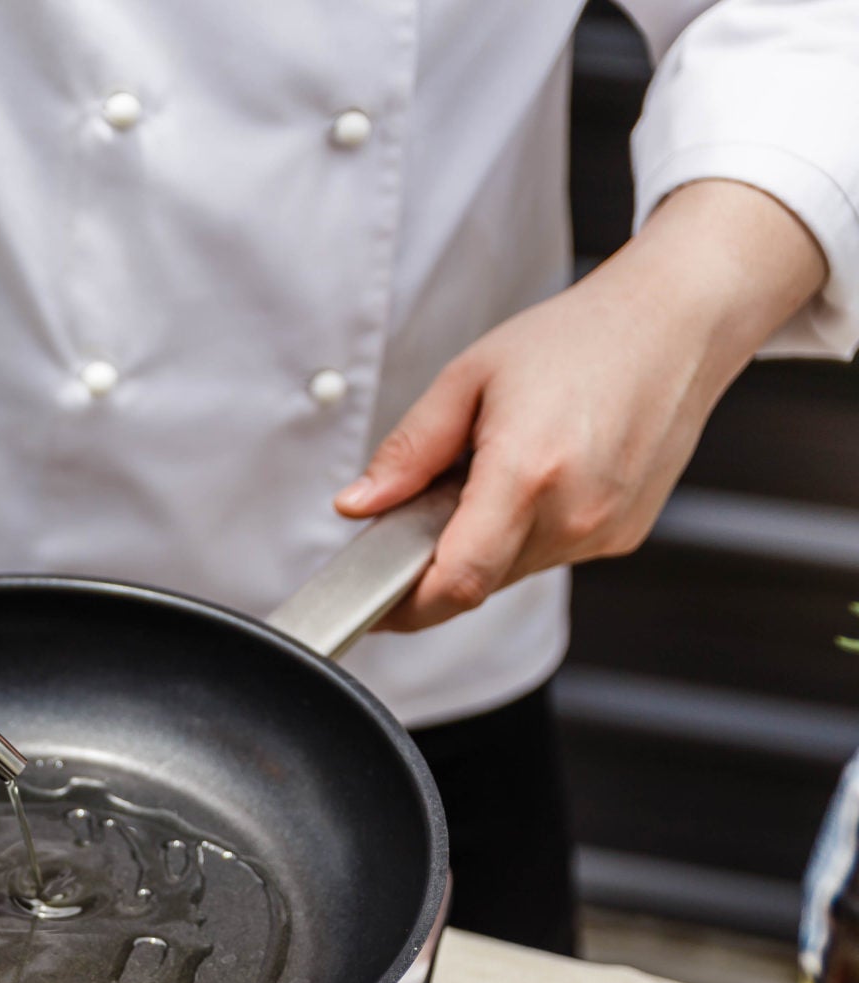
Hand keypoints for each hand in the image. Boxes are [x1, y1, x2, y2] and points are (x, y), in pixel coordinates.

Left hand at [336, 180, 826, 630]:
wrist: (675, 324)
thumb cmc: (578, 339)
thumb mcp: (468, 378)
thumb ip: (408, 452)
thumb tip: (359, 505)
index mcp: (528, 472)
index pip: (457, 580)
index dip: (407, 606)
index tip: (375, 606)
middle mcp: (575, 512)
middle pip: (479, 581)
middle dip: (436, 564)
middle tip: (421, 510)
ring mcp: (607, 530)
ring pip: (513, 572)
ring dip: (483, 545)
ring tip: (489, 475)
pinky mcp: (625, 535)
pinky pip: (551, 554)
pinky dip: (523, 534)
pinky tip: (534, 478)